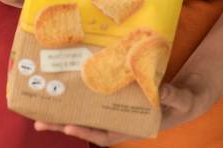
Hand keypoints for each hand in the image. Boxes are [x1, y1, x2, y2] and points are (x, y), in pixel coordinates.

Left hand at [34, 72, 222, 145]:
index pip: (106, 134)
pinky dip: (78, 98)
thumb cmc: (183, 101)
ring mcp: (114, 111)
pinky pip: (93, 101)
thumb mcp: (182, 100)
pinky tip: (63, 90)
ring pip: (86, 115)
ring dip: (64, 115)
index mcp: (133, 126)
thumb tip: (162, 89)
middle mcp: (119, 121)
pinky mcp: (113, 99)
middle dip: (63, 125)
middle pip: (88, 126)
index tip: (70, 127)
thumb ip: (173, 96)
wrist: (184, 97)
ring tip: (39, 114)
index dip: (88, 132)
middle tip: (38, 123)